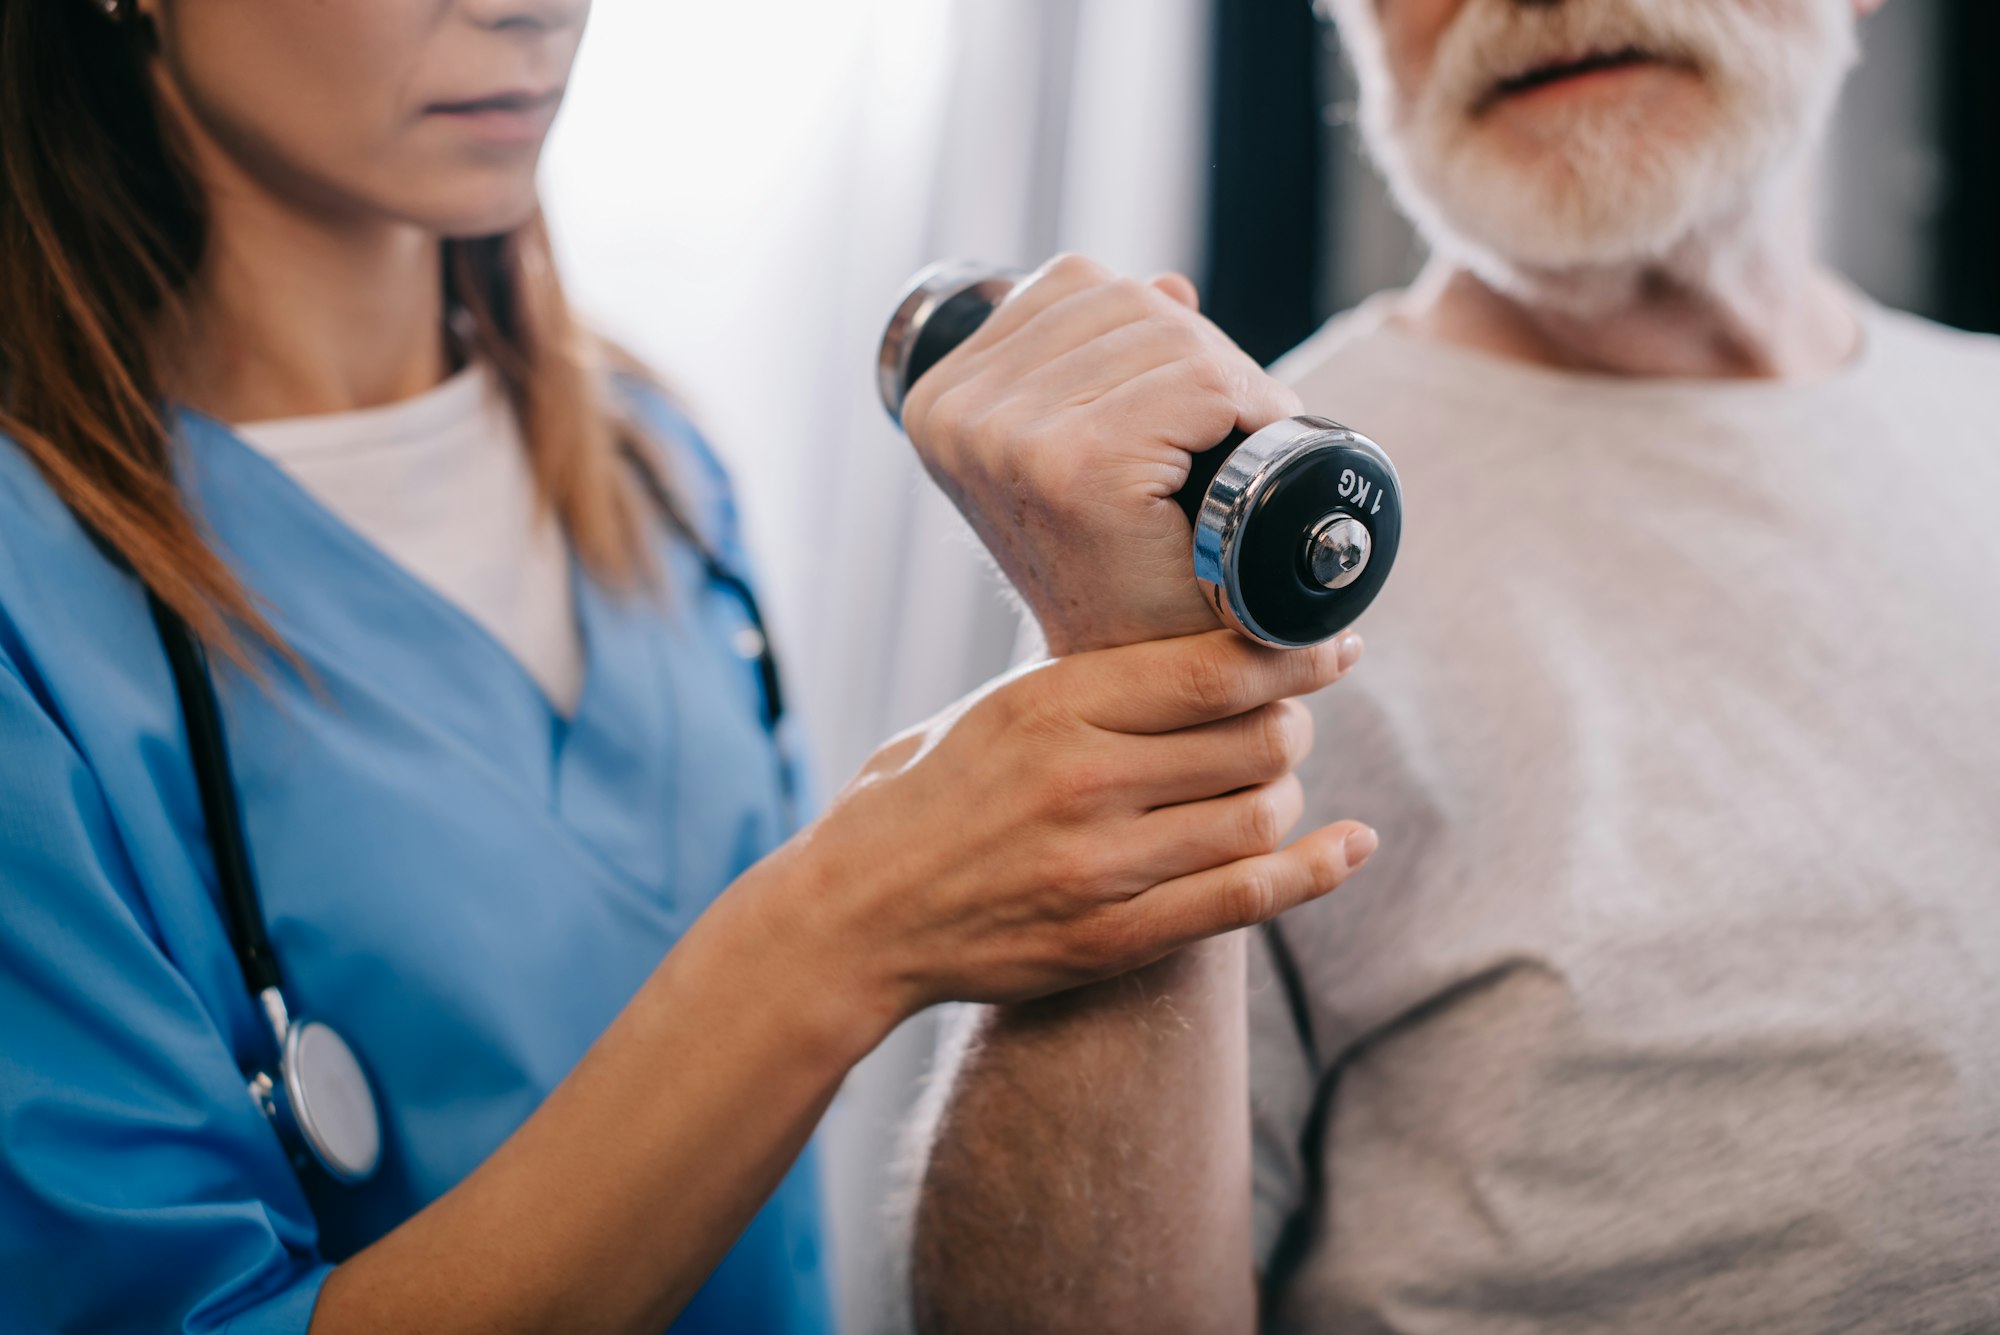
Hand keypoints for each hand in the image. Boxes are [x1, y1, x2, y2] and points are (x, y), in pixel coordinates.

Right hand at [737, 630, 1371, 1030]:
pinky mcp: (1111, 940)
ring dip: (1287, 794)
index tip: (1333, 644)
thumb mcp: (992, 708)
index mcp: (1053, 705)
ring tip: (1266, 785)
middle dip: (1293, 723)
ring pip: (1262, 816)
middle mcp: (1083, 781)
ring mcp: (1100, 868)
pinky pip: (1247, 899)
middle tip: (1285, 721)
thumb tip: (1202, 648)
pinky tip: (1350, 845)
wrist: (853, 915)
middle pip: (1259, 739)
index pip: (1217, 668)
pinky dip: (1317, 869)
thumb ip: (1091, 682)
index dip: (1296, 652)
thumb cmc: (924, 797)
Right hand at [898, 253, 1302, 654]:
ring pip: (1175, 336)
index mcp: (938, 400)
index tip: (1180, 412)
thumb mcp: (1090, 451)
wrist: (1143, 692)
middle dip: (1199, 356)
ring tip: (1225, 458)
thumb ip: (1108, 363)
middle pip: (1128, 302)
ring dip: (1230, 386)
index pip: (1075, 284)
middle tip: (1220, 440)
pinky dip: (1249, 412)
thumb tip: (1168, 288)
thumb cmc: (1123, 577)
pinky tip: (1241, 467)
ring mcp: (1010, 440)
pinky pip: (1203, 385)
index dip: (1154, 330)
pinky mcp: (1080, 468)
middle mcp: (958, 413)